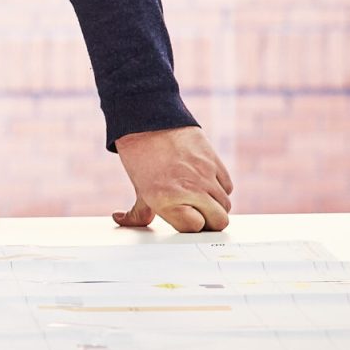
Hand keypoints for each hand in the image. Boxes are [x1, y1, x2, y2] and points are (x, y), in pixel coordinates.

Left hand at [113, 126, 233, 232]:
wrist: (147, 121)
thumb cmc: (140, 155)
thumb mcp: (139, 188)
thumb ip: (139, 212)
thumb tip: (122, 220)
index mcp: (165, 199)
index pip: (196, 228)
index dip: (190, 225)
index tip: (184, 219)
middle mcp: (189, 189)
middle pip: (218, 221)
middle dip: (208, 220)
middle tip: (197, 213)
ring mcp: (205, 175)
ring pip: (225, 205)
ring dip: (214, 205)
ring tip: (198, 197)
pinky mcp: (214, 162)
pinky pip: (227, 186)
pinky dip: (219, 188)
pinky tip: (204, 182)